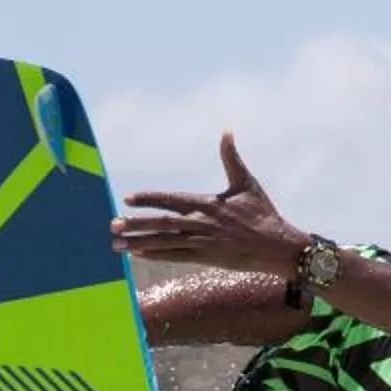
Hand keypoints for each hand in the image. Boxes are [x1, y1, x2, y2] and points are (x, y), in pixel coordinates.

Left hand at [111, 134, 308, 275]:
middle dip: (135, 224)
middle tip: (112, 225)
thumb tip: (227, 131)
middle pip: (161, 224)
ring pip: (163, 244)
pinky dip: (155, 255)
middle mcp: (201, 225)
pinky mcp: (205, 259)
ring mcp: (202, 244)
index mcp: (207, 205)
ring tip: (116, 244)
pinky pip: (174, 258)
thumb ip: (231, 158)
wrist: (277, 247)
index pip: (171, 200)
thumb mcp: (246, 184)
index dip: (149, 199)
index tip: (128, 198)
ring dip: (138, 243)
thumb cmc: (263, 214)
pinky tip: (137, 254)